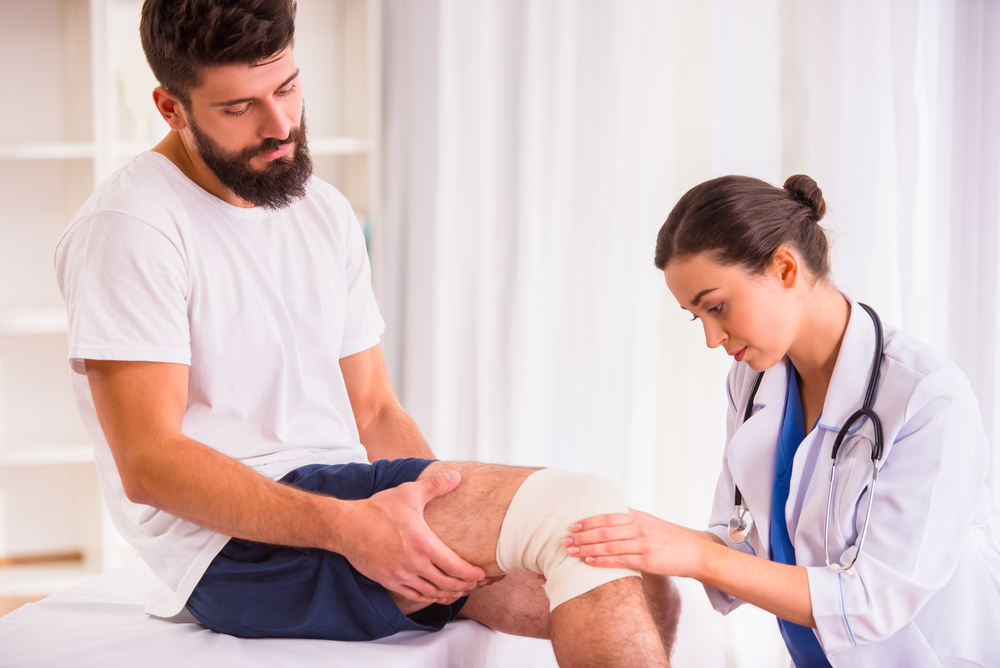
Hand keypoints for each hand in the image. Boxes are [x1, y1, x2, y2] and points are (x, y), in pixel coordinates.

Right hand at [337, 470, 485, 603]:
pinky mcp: (389, 581)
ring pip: (432, 593)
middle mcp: (414, 564)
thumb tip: (456, 475)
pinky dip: (429, 597)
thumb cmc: (378, 509)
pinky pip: (414, 595)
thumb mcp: (409, 493)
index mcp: (423, 544)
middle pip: (447, 584)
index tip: (481, 574)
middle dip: (464, 586)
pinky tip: (435, 594)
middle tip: (475, 584)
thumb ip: (435, 486)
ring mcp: (401, 575)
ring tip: (459, 590)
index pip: (455, 567)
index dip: (471, 574)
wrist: (347, 527)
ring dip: (448, 594)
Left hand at [562, 510, 706, 577]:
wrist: (696, 553)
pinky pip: (620, 561)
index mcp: (638, 517)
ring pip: (609, 545)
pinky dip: (602, 561)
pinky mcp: (647, 560)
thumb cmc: (670, 539)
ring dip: (587, 548)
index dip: (588, 521)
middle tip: (564, 540)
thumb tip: (610, 513)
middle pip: (604, 530)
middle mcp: (639, 528)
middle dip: (582, 536)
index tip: (572, 526)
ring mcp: (643, 544)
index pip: (607, 517)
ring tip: (571, 552)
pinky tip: (590, 562)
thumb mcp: (651, 522)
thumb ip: (631, 518)